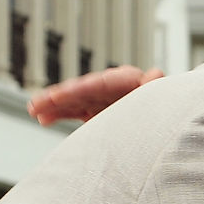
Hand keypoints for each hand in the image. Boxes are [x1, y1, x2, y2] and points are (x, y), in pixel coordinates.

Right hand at [27, 65, 163, 124]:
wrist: (168, 131)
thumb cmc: (168, 114)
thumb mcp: (162, 102)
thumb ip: (155, 88)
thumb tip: (156, 72)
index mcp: (130, 81)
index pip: (100, 83)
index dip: (78, 90)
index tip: (59, 96)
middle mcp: (113, 87)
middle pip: (82, 90)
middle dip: (59, 97)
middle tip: (38, 104)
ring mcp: (102, 99)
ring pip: (73, 99)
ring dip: (52, 105)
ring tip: (34, 110)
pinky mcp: (96, 111)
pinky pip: (73, 110)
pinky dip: (58, 113)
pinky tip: (43, 117)